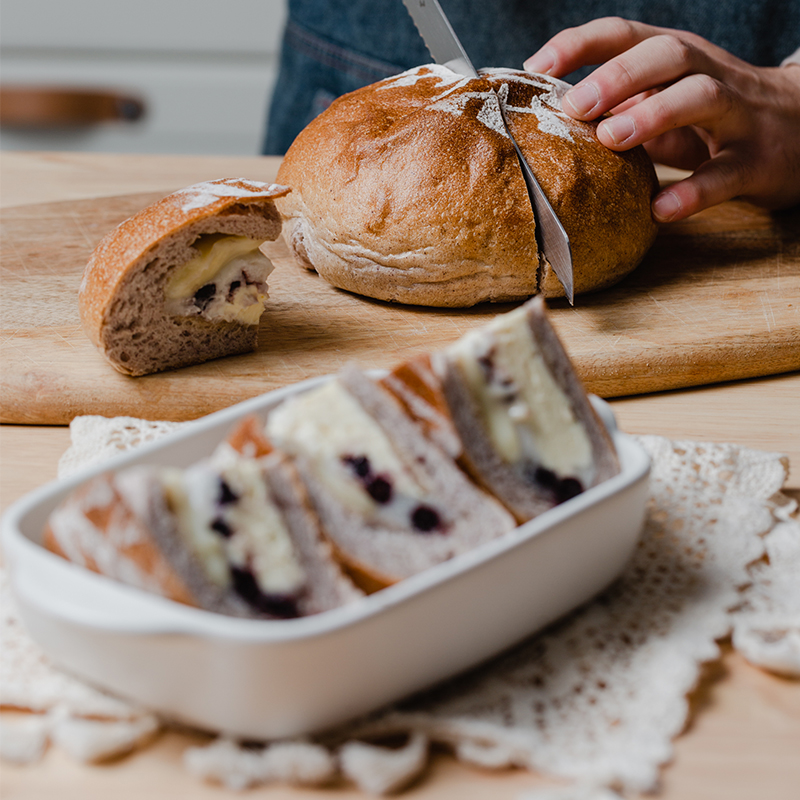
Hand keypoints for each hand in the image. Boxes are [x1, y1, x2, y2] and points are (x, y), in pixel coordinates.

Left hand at [524, 17, 799, 221]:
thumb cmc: (715, 121)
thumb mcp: (666, 104)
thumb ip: (619, 110)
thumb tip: (549, 126)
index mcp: (679, 60)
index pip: (626, 35)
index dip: (581, 45)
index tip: (535, 67)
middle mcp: (710, 75)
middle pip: (667, 55)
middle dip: (617, 76)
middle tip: (575, 106)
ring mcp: (738, 115)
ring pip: (702, 96)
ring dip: (654, 114)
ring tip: (611, 140)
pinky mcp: (758, 161)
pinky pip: (726, 174)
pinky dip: (692, 192)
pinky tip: (658, 209)